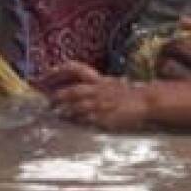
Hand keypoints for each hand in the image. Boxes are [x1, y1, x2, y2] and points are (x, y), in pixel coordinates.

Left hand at [34, 61, 149, 130]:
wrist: (146, 101)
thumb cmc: (125, 93)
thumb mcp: (108, 83)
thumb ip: (91, 84)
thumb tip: (70, 88)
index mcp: (98, 79)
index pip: (75, 69)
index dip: (58, 71)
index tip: (44, 75)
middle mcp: (98, 89)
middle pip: (74, 90)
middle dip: (58, 96)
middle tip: (48, 101)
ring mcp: (102, 103)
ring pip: (79, 105)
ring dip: (65, 109)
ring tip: (56, 113)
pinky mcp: (107, 117)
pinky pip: (89, 118)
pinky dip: (78, 120)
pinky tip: (71, 121)